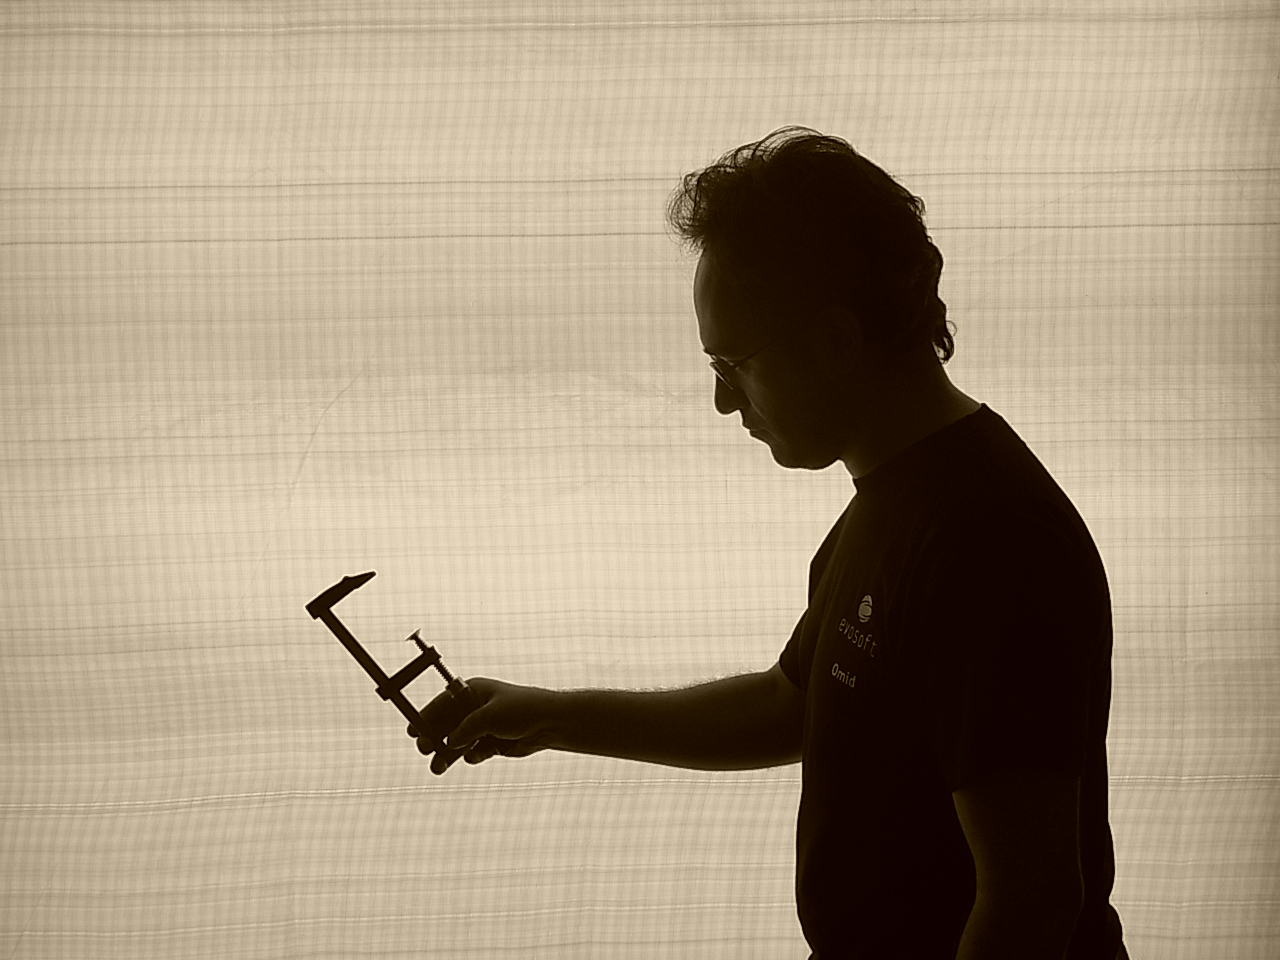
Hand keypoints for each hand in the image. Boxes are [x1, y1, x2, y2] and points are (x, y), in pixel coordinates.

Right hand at [407, 677, 555, 774]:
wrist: (549, 724)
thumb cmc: (521, 710)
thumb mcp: (489, 716)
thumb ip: (467, 729)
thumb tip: (450, 742)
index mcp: (471, 692)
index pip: (441, 704)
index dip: (425, 717)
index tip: (412, 731)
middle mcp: (474, 708)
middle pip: (446, 725)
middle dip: (435, 738)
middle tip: (425, 750)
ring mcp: (482, 726)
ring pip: (457, 742)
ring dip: (447, 754)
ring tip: (438, 768)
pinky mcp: (491, 742)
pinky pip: (473, 752)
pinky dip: (472, 755)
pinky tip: (478, 756)